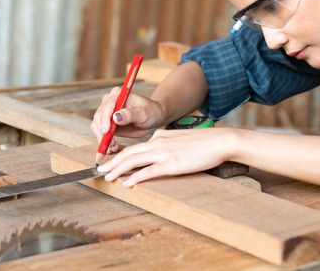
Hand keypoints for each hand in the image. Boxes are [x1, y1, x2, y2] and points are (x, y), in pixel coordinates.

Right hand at [90, 86, 165, 153]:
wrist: (152, 117)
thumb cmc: (150, 112)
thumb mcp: (143, 113)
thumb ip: (131, 115)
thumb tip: (116, 117)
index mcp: (118, 95)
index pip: (107, 107)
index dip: (104, 119)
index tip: (106, 131)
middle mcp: (109, 101)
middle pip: (98, 117)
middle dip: (103, 132)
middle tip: (112, 144)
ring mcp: (107, 112)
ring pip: (97, 126)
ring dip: (102, 138)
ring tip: (113, 147)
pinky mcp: (107, 123)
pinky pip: (100, 132)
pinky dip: (103, 141)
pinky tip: (109, 148)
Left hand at [96, 127, 231, 186]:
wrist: (220, 141)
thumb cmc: (205, 142)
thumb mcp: (182, 139)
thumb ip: (168, 143)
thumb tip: (161, 149)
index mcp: (161, 136)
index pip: (136, 146)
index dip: (121, 154)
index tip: (111, 161)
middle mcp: (158, 142)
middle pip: (129, 152)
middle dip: (112, 161)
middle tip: (100, 169)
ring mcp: (164, 152)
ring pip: (134, 160)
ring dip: (118, 169)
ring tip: (107, 176)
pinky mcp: (171, 163)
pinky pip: (148, 171)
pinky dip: (135, 177)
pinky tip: (127, 183)